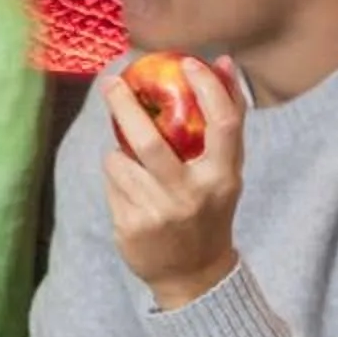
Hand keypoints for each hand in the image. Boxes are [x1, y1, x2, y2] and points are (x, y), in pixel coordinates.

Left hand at [101, 57, 245, 309]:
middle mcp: (191, 195)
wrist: (194, 275)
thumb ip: (225, 122)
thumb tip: (220, 61)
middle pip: (150, 141)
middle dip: (124, 106)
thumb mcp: (226, 171)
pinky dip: (116, 176)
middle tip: (111, 82)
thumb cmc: (209, 209)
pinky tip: (129, 189)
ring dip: (118, 153)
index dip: (208, 88)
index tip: (188, 63)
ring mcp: (159, 213)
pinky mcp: (131, 226)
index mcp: (223, 177)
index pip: (223, 124)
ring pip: (119, 161)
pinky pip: (111, 183)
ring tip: (130, 160)